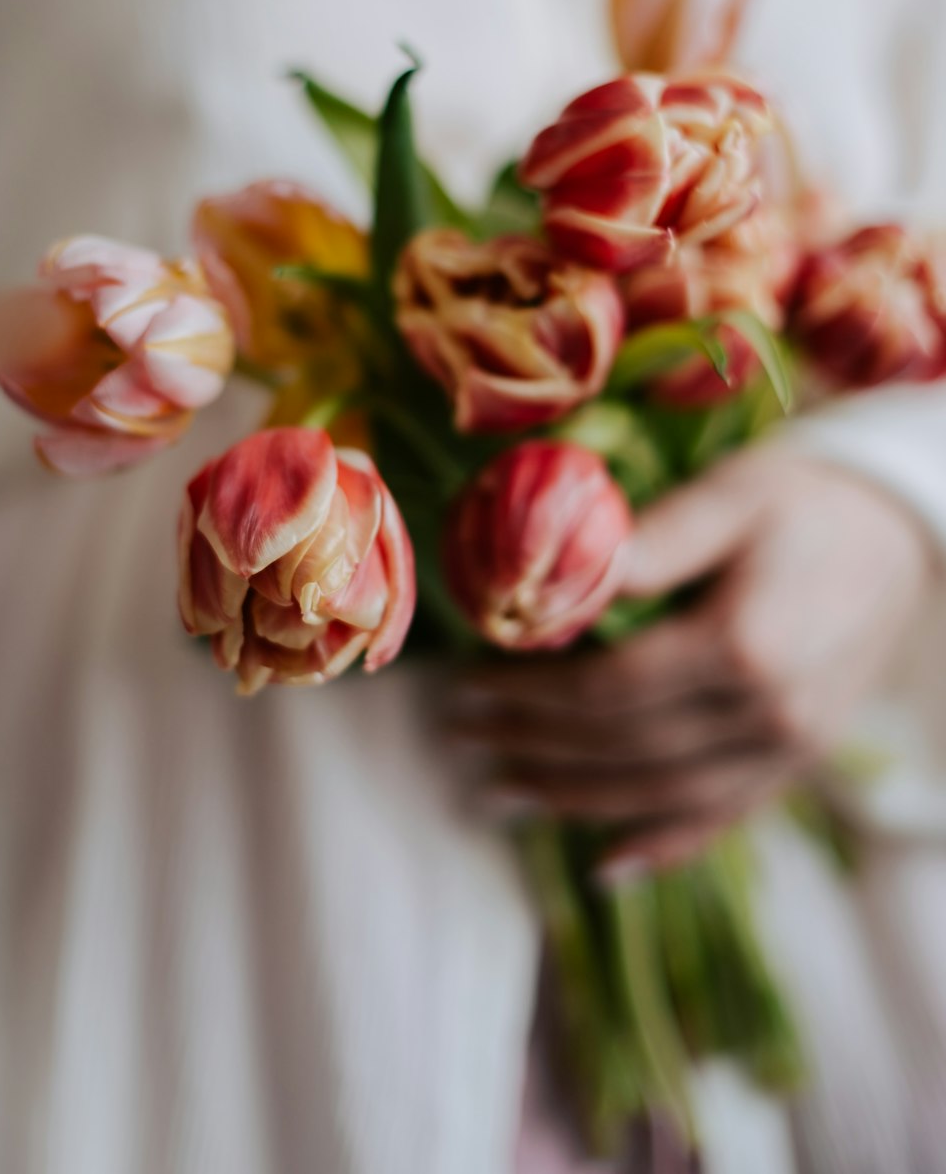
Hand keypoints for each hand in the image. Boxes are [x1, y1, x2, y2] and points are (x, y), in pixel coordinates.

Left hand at [447, 451, 935, 873]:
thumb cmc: (804, 499)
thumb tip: (559, 581)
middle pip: (626, 748)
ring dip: (574, 800)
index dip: (531, 696)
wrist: (898, 529)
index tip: (469, 684)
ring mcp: (790, 748)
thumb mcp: (729, 495)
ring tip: (501, 792)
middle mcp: (771, 713)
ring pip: (663, 795)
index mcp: (746, 644)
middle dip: (534, 746)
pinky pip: (722, 817)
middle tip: (463, 732)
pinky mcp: (799, 759)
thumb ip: (650, 543)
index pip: (610, 690)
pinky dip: (660, 844)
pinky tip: (604, 866)